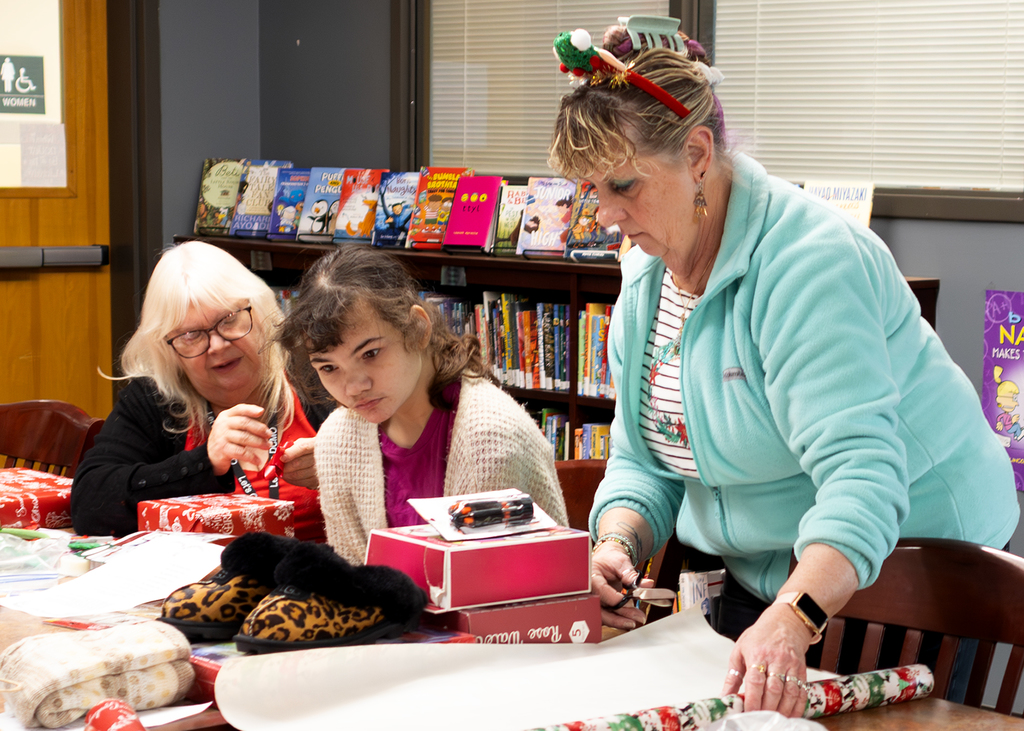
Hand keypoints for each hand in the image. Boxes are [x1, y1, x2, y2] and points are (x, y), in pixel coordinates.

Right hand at [206, 404, 271, 475]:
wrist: (210, 455)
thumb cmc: (224, 439)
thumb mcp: (230, 426)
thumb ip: (244, 422)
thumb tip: (264, 428)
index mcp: (226, 416)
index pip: (239, 409)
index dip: (251, 409)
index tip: (261, 411)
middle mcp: (223, 424)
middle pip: (244, 423)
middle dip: (260, 429)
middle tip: (269, 435)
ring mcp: (221, 436)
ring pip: (244, 437)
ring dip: (259, 442)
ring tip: (267, 446)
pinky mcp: (223, 449)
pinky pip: (241, 452)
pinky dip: (252, 457)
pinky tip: (257, 459)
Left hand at [279, 437, 317, 488]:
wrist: (325, 457)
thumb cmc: (310, 449)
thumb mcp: (302, 443)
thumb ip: (290, 448)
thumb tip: (278, 455)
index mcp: (316, 443)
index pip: (303, 448)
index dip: (290, 453)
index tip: (281, 458)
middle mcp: (321, 457)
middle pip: (298, 463)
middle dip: (284, 466)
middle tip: (277, 467)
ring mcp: (321, 470)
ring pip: (298, 475)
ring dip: (286, 475)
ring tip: (282, 472)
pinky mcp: (318, 480)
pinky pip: (301, 483)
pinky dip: (292, 480)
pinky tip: (290, 476)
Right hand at [590, 542, 651, 630]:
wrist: (606, 560)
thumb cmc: (611, 559)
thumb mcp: (622, 563)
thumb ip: (631, 575)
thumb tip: (646, 585)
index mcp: (591, 576)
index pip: (601, 591)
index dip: (616, 599)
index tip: (631, 602)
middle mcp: (588, 590)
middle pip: (599, 608)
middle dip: (619, 616)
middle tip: (637, 617)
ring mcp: (592, 600)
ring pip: (601, 616)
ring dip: (618, 621)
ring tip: (634, 621)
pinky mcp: (597, 606)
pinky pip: (605, 617)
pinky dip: (616, 620)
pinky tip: (628, 621)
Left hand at [721, 603, 810, 717]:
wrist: (785, 621)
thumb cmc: (760, 636)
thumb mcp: (740, 650)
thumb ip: (733, 676)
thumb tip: (725, 696)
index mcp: (757, 653)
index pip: (755, 680)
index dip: (752, 699)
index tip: (748, 711)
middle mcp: (775, 659)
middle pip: (773, 689)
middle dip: (767, 707)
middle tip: (760, 718)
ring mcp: (790, 664)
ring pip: (789, 691)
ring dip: (783, 709)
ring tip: (775, 718)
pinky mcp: (802, 669)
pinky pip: (802, 690)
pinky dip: (798, 705)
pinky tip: (791, 714)